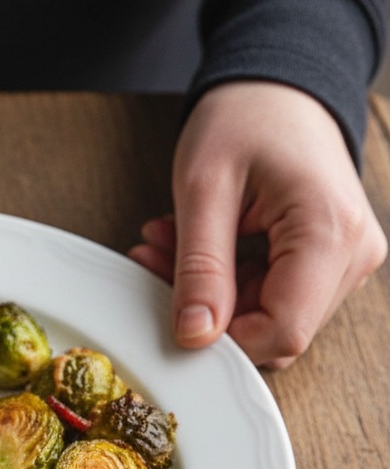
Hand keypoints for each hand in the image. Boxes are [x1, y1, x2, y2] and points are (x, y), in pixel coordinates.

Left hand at [128, 81, 386, 368]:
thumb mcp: (203, 189)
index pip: (282, 332)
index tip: (173, 309)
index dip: (222, 338)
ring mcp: (346, 260)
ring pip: (269, 316)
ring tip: (170, 242)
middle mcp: (354, 255)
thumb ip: (200, 268)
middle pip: (276, 329)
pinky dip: (225, 281)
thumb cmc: (245, 118)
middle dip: (208, 309)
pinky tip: (195, 245)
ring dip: (210, 292)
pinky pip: (272, 296)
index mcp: (331, 233)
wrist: (277, 87)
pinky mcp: (329, 260)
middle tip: (156, 259)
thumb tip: (194, 336)